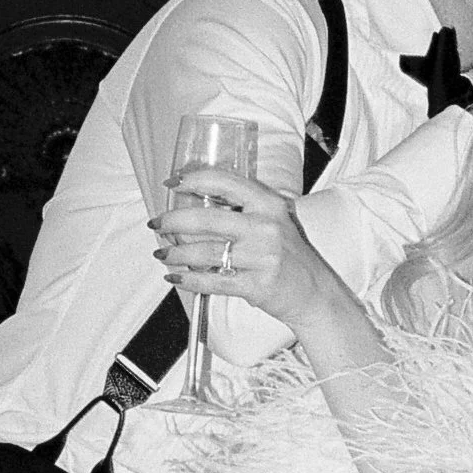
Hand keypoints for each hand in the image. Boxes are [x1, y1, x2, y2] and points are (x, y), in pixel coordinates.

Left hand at [153, 168, 327, 330]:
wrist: (315, 293)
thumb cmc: (288, 256)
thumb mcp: (272, 222)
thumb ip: (240, 211)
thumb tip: (191, 205)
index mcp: (269, 204)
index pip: (225, 182)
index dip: (193, 180)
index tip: (173, 184)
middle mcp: (266, 226)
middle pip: (206, 219)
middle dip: (173, 221)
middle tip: (157, 223)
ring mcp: (262, 256)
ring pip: (204, 252)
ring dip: (176, 254)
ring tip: (164, 254)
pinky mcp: (257, 285)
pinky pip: (212, 281)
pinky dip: (189, 280)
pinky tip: (176, 277)